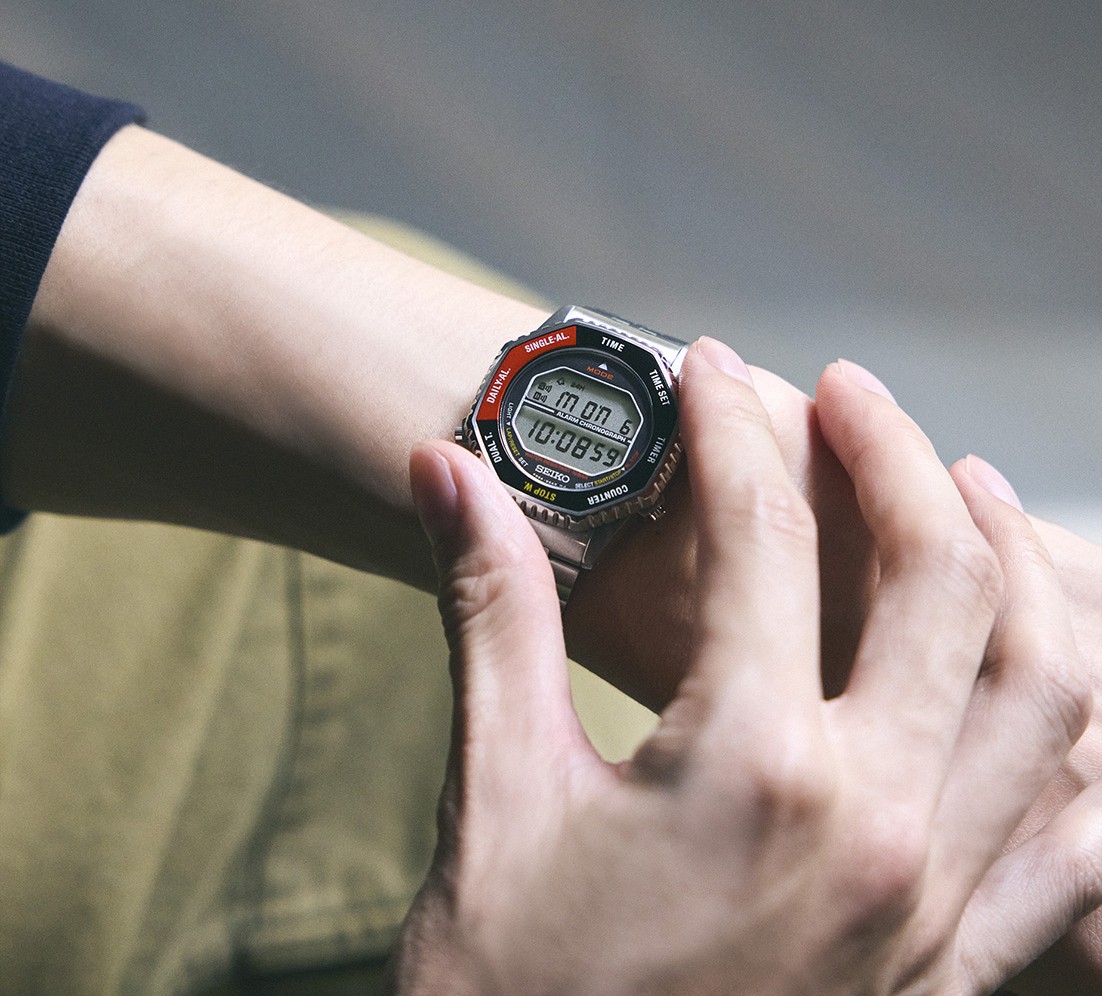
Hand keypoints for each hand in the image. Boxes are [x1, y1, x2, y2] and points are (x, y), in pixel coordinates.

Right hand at [391, 339, 1098, 993]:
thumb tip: (445, 476)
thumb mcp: (491, 791)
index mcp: (752, 771)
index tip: (705, 370)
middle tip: (842, 391)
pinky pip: (1076, 832)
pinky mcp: (954, 965)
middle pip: (946, 580)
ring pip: (1052, 688)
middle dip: (894, 457)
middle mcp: (876, 829)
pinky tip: (1041, 674)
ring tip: (964, 490)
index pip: (765, 538)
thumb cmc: (508, 988)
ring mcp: (937, 904)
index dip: (730, 429)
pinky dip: (1076, 730)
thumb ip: (488, 613)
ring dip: (1016, 566)